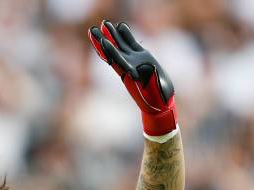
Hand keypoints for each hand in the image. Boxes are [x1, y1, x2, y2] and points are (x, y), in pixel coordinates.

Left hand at [88, 20, 176, 136]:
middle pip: (113, 52)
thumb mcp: (155, 90)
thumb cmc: (158, 99)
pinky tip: (120, 26)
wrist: (160, 102)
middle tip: (92, 30)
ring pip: (121, 46)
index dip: (110, 52)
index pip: (117, 62)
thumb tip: (146, 68)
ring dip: (112, 35)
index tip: (102, 42)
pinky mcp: (142, 58)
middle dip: (103, 40)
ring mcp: (134, 62)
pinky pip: (132, 45)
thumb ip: (151, 79)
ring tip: (104, 23)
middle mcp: (129, 68)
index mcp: (130, 76)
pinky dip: (126, 36)